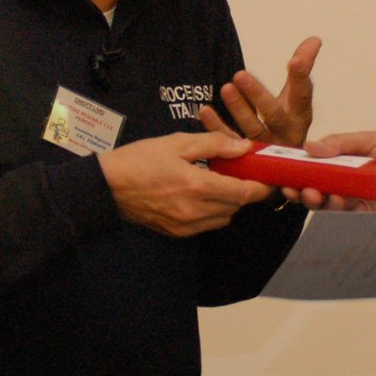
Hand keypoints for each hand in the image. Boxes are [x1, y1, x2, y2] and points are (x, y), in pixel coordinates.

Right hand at [98, 132, 271, 237]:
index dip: (261, 186)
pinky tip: (203, 194)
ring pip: (224, 217)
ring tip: (221, 182)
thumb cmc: (140, 159)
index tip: (268, 176)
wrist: (107, 187)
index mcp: (197, 186)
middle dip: (245, 190)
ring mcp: (186, 225)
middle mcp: (195, 211)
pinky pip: (208, 224)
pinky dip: (214, 211)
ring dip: (230, 202)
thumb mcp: (178, 142)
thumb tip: (245, 147)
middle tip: (243, 172)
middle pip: (237, 206)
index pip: (244, 193)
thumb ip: (215, 144)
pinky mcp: (178, 233)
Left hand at [198, 36, 320, 146]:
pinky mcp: (245, 158)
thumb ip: (302, 69)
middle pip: (274, 115)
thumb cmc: (288, 122)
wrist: (282, 165)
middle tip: (241, 74)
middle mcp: (286, 134)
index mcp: (300, 117)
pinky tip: (206, 109)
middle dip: (258, 95)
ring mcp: (265, 148)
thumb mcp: (296, 97)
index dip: (300, 78)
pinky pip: (229, 141)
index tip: (294, 60)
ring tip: (226, 88)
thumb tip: (314, 39)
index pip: (302, 95)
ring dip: (238, 109)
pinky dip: (217, 126)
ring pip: (252, 129)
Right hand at [294, 131, 375, 211]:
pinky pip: (347, 216)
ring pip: (326, 206)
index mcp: (337, 165)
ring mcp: (352, 200)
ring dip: (316, 201)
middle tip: (293, 188)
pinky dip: (338, 209)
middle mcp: (341, 184)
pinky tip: (336, 199)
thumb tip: (309, 146)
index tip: (280, 172)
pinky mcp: (367, 215)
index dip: (292, 173)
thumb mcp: (366, 139)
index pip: (309, 171)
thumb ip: (339, 144)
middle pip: (312, 192)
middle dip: (298, 192)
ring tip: (314, 193)